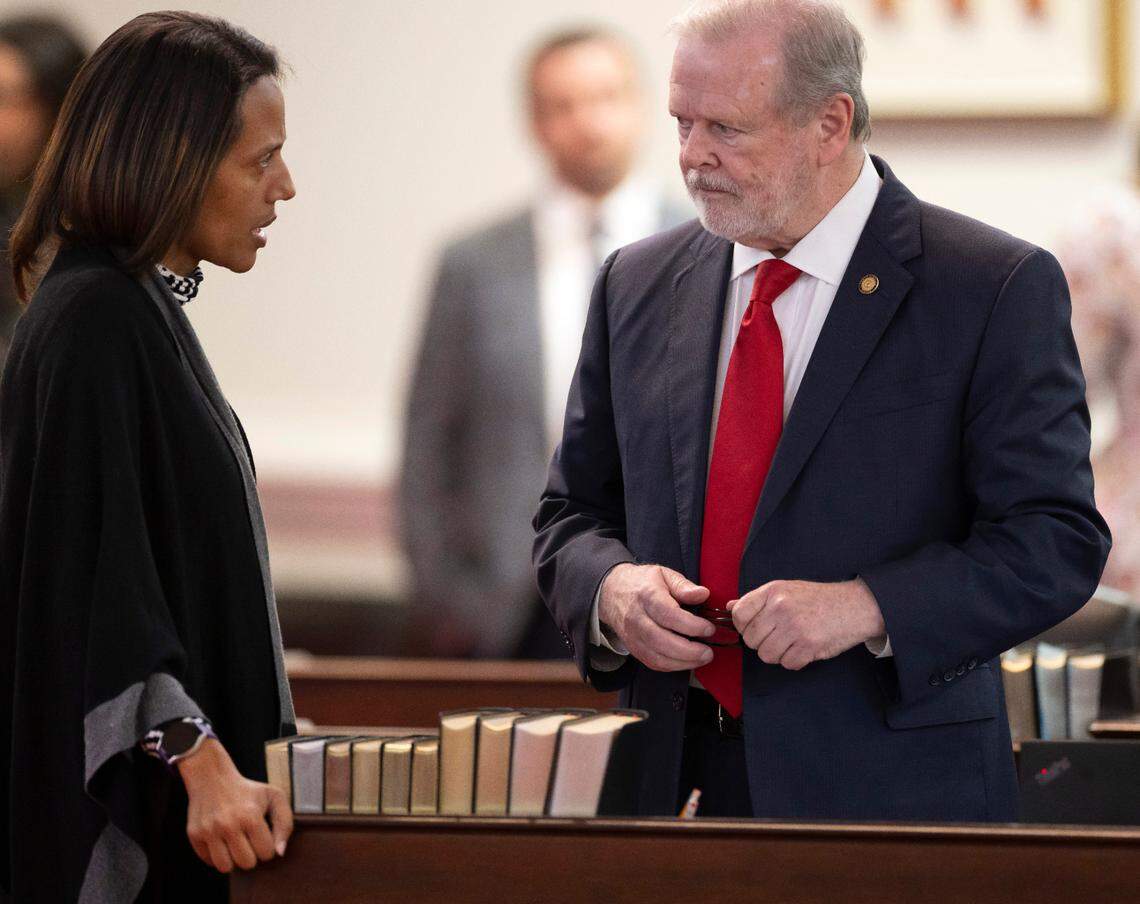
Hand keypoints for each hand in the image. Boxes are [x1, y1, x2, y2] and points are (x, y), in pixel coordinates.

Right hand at [177, 738, 293, 873]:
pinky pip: (209, 862)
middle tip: (249, 840)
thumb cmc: (249, 791)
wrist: (212, 778)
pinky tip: (222, 842)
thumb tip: (279, 853)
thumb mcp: (274, 797)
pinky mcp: (194, 835)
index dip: (267, 846)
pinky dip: (217, 856)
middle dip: (252, 855)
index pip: (266, 853)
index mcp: (251, 816)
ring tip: (235, 844)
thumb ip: (285, 824)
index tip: (263, 835)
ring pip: (226, 867)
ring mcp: (209, 830)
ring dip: (233, 859)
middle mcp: (228, 824)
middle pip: (247, 863)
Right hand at [598, 563, 714, 671]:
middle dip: (689, 651)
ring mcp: (633, 636)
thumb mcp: (664, 575)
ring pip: (657, 657)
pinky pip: (653, 663)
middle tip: (708, 651)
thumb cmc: (641, 583)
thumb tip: (703, 594)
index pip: (669, 615)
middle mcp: (637, 618)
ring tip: (701, 658)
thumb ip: (684, 585)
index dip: (692, 625)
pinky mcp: (634, 648)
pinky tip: (686, 661)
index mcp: (647, 596)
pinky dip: (672, 666)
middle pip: (662, 641)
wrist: (611, 593)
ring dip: (682, 662)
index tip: (708, 629)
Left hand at [729, 578, 885, 670]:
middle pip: (751, 639)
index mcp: (773, 591)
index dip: (744, 626)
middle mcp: (781, 607)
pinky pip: (787, 664)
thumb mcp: (786, 590)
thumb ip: (757, 600)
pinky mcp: (808, 645)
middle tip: (779, 636)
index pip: (739, 614)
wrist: (856, 606)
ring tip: (792, 643)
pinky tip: (803, 649)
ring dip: (778, 654)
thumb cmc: (819, 599)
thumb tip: (730, 607)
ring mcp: (795, 627)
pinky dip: (794, 661)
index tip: (755, 628)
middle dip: (762, 642)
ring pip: (766, 655)